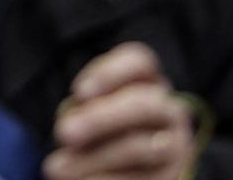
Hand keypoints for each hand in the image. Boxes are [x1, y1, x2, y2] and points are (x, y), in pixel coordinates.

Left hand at [45, 42, 194, 179]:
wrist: (130, 173)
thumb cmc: (102, 135)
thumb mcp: (92, 115)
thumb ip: (85, 112)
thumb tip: (69, 129)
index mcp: (148, 83)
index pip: (140, 62)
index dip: (110, 72)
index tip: (78, 92)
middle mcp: (169, 111)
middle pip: (143, 104)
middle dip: (100, 118)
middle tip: (63, 133)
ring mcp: (176, 146)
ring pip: (140, 146)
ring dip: (95, 157)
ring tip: (57, 168)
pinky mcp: (174, 177)